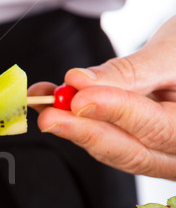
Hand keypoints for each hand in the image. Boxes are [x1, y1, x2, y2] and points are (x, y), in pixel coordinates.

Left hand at [33, 16, 175, 179]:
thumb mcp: (170, 53)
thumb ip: (130, 72)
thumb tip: (81, 82)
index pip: (156, 129)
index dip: (114, 113)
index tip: (80, 99)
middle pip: (130, 152)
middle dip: (83, 132)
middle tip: (48, 116)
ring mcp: (160, 155)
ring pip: (113, 151)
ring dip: (73, 127)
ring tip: (44, 104)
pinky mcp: (137, 146)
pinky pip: (106, 141)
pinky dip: (77, 123)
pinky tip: (52, 105)